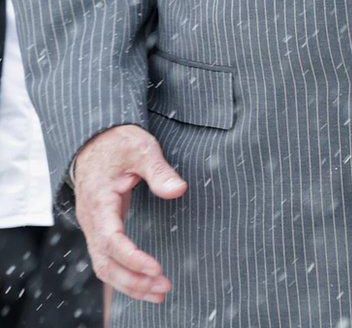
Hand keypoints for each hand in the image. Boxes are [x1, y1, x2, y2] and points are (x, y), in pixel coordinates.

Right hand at [71, 124, 185, 302]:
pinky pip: (108, 259)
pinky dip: (125, 275)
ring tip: (160, 293)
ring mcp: (94, 227)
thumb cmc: (119, 143)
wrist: (96, 140)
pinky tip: (146, 283)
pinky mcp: (102, 229)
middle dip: (132, 280)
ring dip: (130, 283)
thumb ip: (159, 170)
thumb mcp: (141, 149)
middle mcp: (91, 220)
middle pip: (105, 262)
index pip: (111, 240)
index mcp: (98, 202)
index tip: (156, 268)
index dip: (132, 258)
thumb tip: (179, 190)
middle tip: (164, 288)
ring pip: (104, 266)